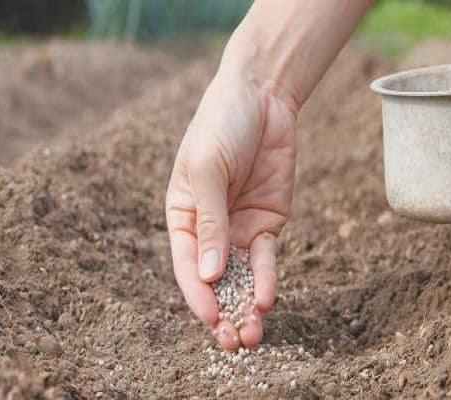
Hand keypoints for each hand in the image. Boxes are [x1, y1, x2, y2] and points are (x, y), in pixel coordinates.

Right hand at [165, 71, 296, 349]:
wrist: (262, 97)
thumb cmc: (221, 125)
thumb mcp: (208, 167)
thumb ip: (210, 220)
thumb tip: (211, 273)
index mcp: (182, 216)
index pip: (188, 264)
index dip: (198, 294)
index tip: (211, 319)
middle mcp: (210, 229)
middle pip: (215, 279)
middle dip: (224, 312)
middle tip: (234, 343)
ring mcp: (240, 228)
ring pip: (241, 276)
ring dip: (246, 305)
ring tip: (252, 334)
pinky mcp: (268, 221)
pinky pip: (266, 258)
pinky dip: (266, 278)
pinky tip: (265, 298)